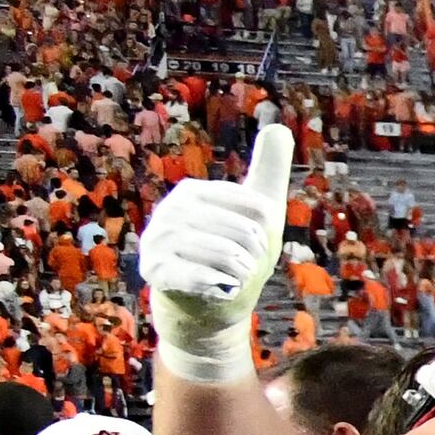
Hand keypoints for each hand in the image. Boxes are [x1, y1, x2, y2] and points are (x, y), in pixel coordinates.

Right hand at [137, 111, 293, 381]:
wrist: (206, 308)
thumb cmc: (235, 256)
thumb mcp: (259, 214)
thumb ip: (267, 171)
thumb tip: (280, 126)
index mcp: (194, 193)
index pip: (256, 208)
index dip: (267, 232)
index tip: (256, 243)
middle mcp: (171, 212)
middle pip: (242, 233)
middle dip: (256, 256)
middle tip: (247, 266)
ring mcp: (158, 240)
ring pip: (223, 255)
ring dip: (241, 272)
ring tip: (236, 277)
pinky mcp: (154, 271)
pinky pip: (194, 276)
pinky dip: (218, 286)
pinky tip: (222, 288)